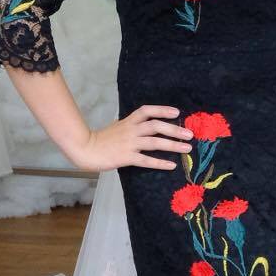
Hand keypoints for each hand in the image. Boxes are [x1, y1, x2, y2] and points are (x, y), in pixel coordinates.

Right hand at [74, 106, 192, 171]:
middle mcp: (131, 130)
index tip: (177, 113)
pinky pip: (146, 160)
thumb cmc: (102, 139)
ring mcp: (129, 144)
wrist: (86, 149)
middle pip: (156, 126)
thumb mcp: (117, 127)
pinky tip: (171, 165)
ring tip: (187, 148)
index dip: (162, 110)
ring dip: (172, 145)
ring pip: (154, 142)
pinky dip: (160, 162)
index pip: (147, 111)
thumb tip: (146, 126)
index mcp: (128, 121)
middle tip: (189, 134)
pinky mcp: (126, 157)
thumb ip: (131, 126)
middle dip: (174, 129)